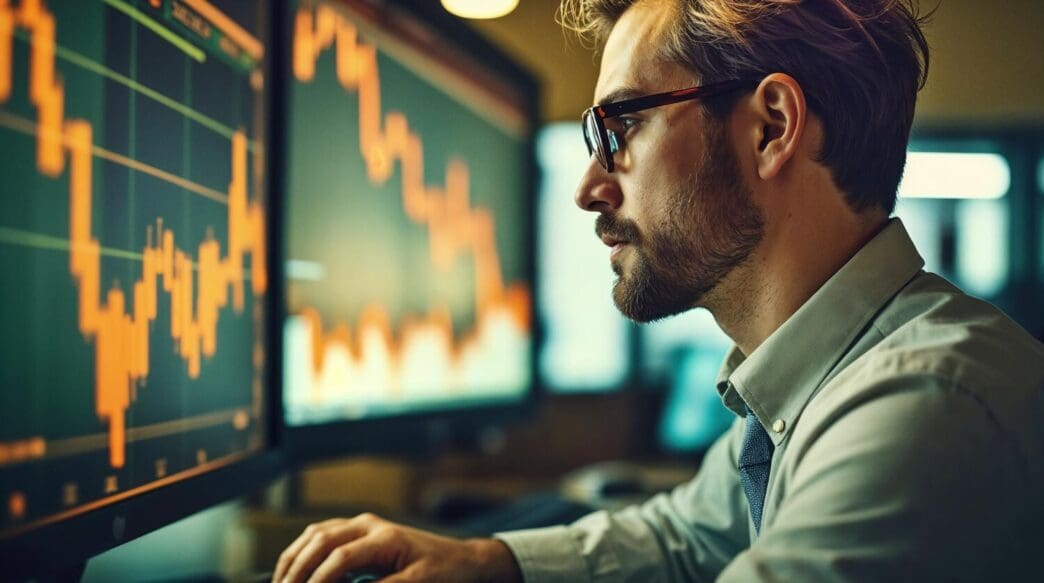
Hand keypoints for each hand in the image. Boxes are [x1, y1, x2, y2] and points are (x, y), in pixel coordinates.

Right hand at [272, 513, 522, 582]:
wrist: (463, 560)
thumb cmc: (443, 573)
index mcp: (384, 537)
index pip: (339, 557)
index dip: (318, 580)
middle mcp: (370, 525)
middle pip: (321, 539)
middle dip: (297, 568)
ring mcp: (364, 525)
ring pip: (317, 533)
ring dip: (295, 557)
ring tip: (280, 582)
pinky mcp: (361, 531)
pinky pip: (323, 533)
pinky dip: (304, 550)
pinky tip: (294, 568)